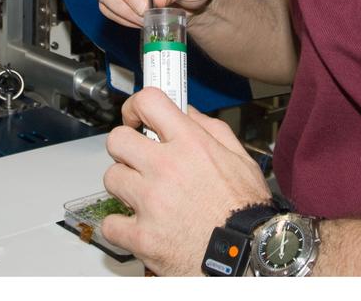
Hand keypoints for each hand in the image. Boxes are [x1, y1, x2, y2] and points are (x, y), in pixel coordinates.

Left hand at [101, 88, 271, 274]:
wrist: (250, 258)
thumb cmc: (247, 213)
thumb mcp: (240, 160)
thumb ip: (210, 130)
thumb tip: (186, 112)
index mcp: (192, 145)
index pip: (148, 102)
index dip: (135, 106)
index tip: (135, 116)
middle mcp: (167, 169)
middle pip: (117, 140)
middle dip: (125, 149)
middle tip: (137, 160)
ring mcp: (151, 202)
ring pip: (111, 178)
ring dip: (124, 187)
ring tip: (145, 197)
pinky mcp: (142, 236)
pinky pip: (110, 223)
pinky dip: (121, 227)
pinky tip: (140, 226)